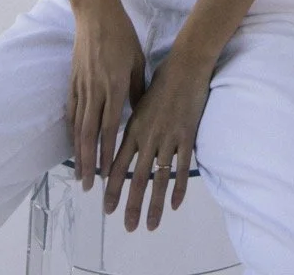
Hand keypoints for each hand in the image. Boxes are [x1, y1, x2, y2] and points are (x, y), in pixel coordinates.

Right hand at [66, 0, 145, 191]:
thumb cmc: (122, 35)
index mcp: (113, 86)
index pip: (109, 127)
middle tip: (86, 185)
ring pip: (77, 126)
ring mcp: (81, 86)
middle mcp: (95, 90)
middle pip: (88, 134)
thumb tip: (139, 113)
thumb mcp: (137, 61)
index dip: (106, 153)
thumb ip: (137, 89)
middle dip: (87, 162)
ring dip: (76, 152)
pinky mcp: (73, 80)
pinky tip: (71, 143)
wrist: (96, 14)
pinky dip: (70, 130)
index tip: (106, 174)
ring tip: (78, 172)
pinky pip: (70, 111)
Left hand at [103, 50, 214, 232]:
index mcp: (133, 128)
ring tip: (151, 225)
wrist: (186, 66)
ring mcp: (168, 138)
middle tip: (127, 227)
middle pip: (137, 179)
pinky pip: (182, 168)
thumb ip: (134, 125)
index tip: (106, 208)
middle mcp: (148, 137)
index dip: (111, 189)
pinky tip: (175, 205)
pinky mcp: (187, 137)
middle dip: (131, 205)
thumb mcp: (139, 101)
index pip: (116, 165)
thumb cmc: (162, 80)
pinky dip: (178, 188)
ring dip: (154, 205)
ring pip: (159, 179)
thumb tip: (125, 143)